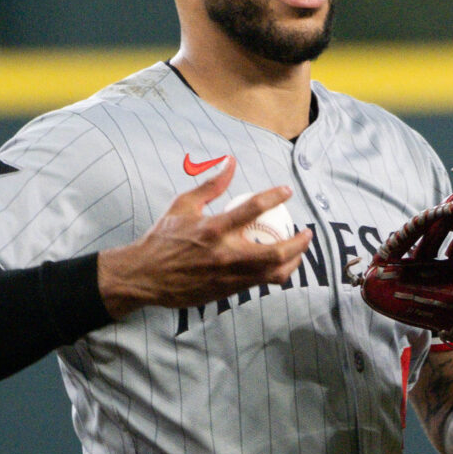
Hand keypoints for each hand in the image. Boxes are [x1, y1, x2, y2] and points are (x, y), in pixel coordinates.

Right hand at [96, 157, 312, 319]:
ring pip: (273, 272)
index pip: (252, 208)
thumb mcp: (183, 205)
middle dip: (299, 242)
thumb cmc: (163, 238)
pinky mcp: (227, 291)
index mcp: (213, 228)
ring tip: (299, 250)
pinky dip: (275, 272)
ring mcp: (228, 276)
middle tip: (307, 232)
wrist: (145, 276)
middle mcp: (224, 254)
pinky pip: (260, 282)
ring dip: (293, 261)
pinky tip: (280, 263)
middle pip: (275, 251)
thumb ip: (211, 185)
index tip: (287, 191)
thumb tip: (230, 163)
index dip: (275, 197)